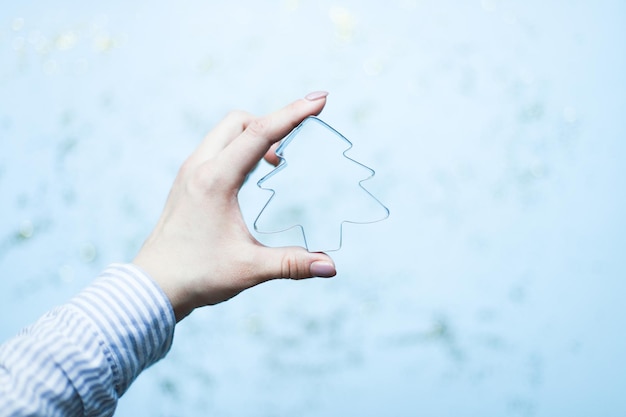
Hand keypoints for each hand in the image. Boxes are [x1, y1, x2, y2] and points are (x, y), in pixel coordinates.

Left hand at [133, 92, 336, 320]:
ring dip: (255, 135)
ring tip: (277, 161)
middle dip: (273, 121)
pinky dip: (239, 147)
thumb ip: (292, 263)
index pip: (260, 133)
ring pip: (226, 132)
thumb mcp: (249, 268)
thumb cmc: (198, 275)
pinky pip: (216, 147)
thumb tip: (331, 266)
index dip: (293, 113)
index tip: (320, 99)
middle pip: (240, 122)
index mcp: (215, 180)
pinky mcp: (186, 181)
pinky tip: (252, 173)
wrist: (153, 286)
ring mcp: (189, 172)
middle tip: (299, 138)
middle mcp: (199, 167)